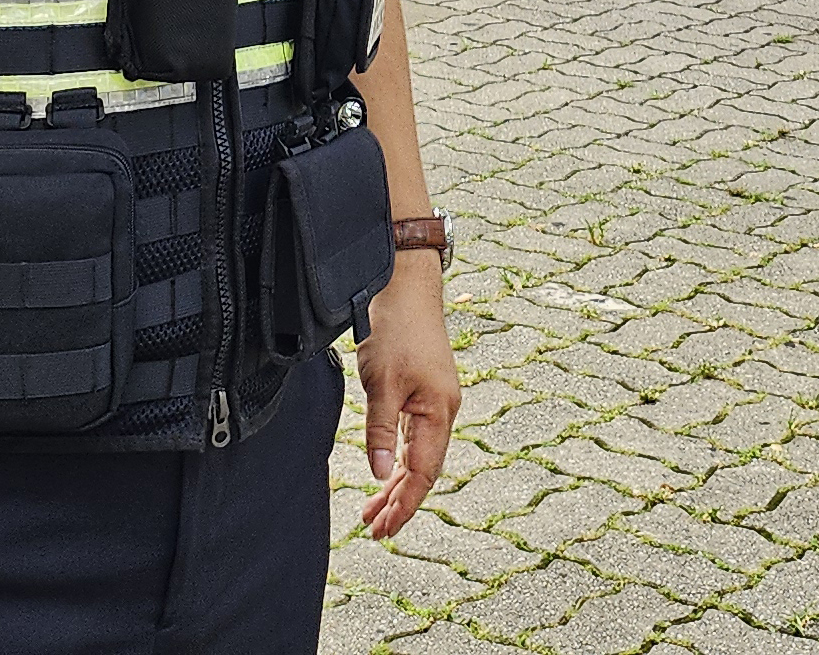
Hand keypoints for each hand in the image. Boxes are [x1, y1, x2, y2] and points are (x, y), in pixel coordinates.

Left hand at [355, 252, 463, 539]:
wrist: (407, 288)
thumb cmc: (397, 330)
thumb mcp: (382, 383)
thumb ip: (381, 431)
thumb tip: (379, 473)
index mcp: (439, 411)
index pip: (424, 472)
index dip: (406, 504)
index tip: (386, 529)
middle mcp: (444, 410)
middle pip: (425, 469)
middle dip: (400, 501)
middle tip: (375, 529)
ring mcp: (436, 400)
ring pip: (420, 454)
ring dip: (398, 483)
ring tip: (374, 509)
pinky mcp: (426, 391)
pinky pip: (416, 437)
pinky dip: (399, 459)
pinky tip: (387, 470)